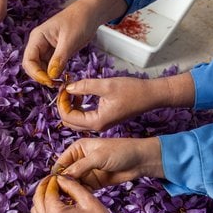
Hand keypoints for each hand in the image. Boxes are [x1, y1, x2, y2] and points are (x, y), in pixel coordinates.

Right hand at [22, 0, 126, 86]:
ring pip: (40, 69)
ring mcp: (45, 49)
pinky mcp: (54, 54)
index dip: (36, 74)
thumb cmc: (79, 20)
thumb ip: (59, 59)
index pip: (28, 60)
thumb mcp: (69, 40)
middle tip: (55, 84)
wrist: (91, 13)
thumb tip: (51, 76)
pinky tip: (62, 78)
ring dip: (47, 77)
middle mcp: (38, 44)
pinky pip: (49, 68)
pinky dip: (54, 74)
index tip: (49, 81)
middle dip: (41, 77)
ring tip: (60, 82)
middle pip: (31, 66)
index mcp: (37, 37)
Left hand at [31, 175, 126, 212]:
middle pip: (37, 199)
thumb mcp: (88, 199)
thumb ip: (71, 186)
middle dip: (44, 187)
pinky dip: (45, 210)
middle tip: (54, 179)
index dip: (53, 180)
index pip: (48, 191)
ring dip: (42, 198)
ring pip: (36, 210)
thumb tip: (60, 177)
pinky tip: (58, 203)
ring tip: (56, 191)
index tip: (59, 174)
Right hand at [52, 137, 164, 190]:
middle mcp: (79, 160)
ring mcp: (86, 172)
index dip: (56, 174)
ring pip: (72, 184)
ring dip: (70, 191)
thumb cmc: (121, 151)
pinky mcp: (93, 183)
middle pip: (64, 175)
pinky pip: (82, 190)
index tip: (53, 186)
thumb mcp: (98, 157)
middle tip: (59, 197)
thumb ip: (80, 167)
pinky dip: (79, 195)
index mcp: (77, 149)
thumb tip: (64, 176)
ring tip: (67, 200)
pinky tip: (77, 201)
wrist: (140, 161)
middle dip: (62, 185)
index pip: (61, 163)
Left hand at [58, 74, 195, 130]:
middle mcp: (96, 127)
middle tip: (66, 89)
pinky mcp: (102, 120)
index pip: (68, 117)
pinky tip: (81, 94)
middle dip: (64, 106)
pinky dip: (78, 107)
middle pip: (69, 121)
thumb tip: (68, 88)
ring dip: (70, 106)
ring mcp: (99, 125)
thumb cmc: (133, 90)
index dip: (61, 103)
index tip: (63, 88)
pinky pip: (83, 117)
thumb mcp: (106, 85)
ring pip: (75, 120)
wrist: (151, 96)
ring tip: (73, 90)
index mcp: (96, 121)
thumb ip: (85, 86)